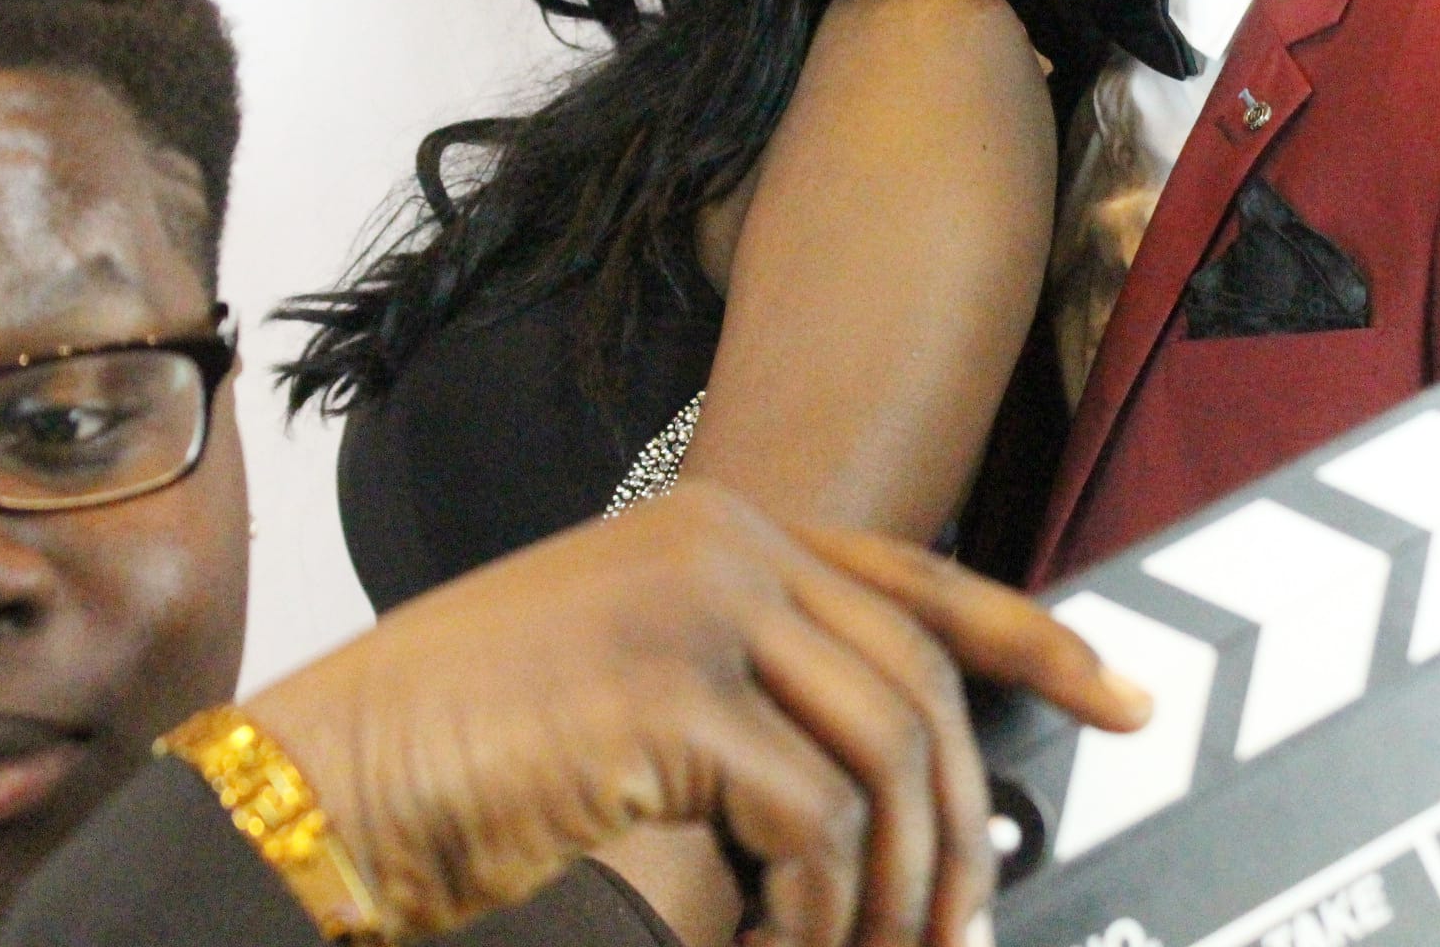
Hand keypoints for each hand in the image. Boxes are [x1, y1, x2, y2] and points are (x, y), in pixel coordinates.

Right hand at [245, 484, 1149, 946]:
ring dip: (888, 896)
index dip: (1034, 641)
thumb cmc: (465, 762)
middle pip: (919, 690)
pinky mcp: (669, 690)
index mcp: (721, 533)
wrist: (320, 788)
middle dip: (959, 832)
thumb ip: (753, 693)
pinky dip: (813, 917)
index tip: (1119, 700)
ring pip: (885, 763)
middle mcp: (724, 543)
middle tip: (956, 938)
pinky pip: (812, 824)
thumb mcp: (628, 695)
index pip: (919, 579)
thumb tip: (895, 782)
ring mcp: (697, 604)